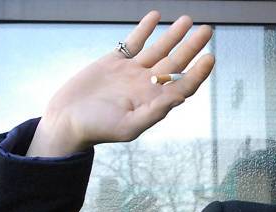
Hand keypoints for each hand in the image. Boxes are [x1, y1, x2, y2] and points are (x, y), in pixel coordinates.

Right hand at [28, 11, 214, 156]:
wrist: (65, 121)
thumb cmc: (97, 129)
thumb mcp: (128, 126)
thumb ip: (155, 112)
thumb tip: (180, 97)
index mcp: (154, 102)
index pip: (183, 84)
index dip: (198, 72)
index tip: (210, 57)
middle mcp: (147, 86)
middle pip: (176, 62)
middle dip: (192, 46)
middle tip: (207, 30)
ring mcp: (132, 72)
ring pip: (158, 49)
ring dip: (174, 35)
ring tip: (188, 20)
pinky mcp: (114, 61)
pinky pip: (133, 43)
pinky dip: (144, 29)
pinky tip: (155, 17)